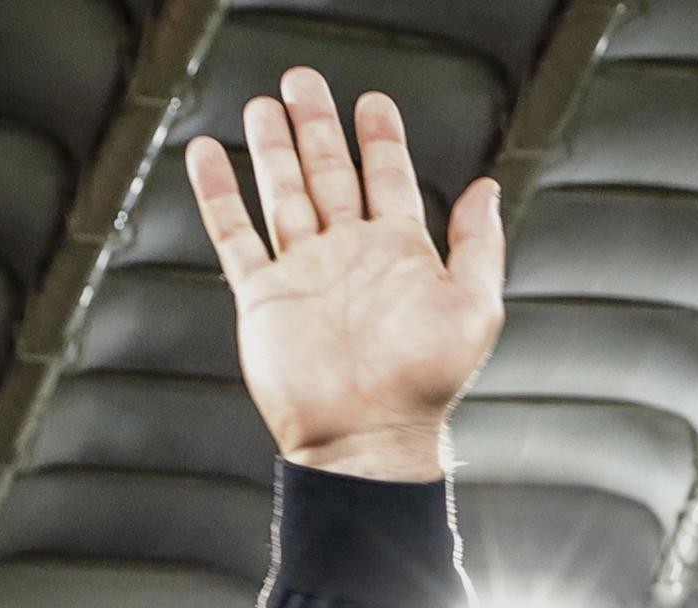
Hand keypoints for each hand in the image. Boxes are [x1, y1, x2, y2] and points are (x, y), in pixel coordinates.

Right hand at [183, 71, 505, 480]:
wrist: (366, 437)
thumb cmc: (425, 384)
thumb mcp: (474, 306)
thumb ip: (480, 243)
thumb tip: (489, 187)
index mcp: (400, 253)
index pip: (388, 177)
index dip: (381, 138)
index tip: (372, 101)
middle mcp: (349, 255)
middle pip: (329, 172)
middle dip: (317, 125)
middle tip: (303, 81)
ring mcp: (304, 272)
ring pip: (283, 193)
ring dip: (273, 149)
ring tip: (262, 105)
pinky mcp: (263, 295)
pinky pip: (235, 235)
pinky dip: (219, 195)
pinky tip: (209, 156)